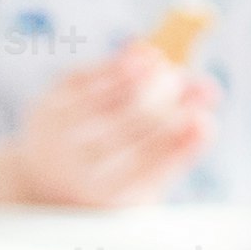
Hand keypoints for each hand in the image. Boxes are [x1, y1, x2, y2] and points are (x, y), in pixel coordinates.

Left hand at [12, 48, 213, 207]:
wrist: (44, 180)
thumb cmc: (112, 181)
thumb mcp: (142, 182)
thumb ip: (173, 151)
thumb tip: (206, 109)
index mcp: (103, 195)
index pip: (142, 170)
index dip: (176, 147)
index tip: (206, 123)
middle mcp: (73, 168)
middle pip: (122, 134)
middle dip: (165, 109)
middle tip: (203, 90)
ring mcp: (56, 135)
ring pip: (100, 102)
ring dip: (136, 79)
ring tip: (167, 65)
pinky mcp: (47, 106)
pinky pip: (83, 80)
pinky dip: (114, 66)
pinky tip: (144, 54)